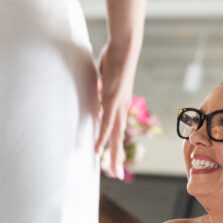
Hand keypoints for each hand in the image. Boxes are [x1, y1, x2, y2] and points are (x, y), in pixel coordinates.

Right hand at [95, 41, 138, 179]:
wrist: (124, 47)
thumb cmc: (115, 57)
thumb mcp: (107, 77)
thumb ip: (103, 86)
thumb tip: (99, 87)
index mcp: (121, 104)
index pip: (118, 129)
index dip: (116, 145)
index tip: (116, 159)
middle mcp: (121, 108)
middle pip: (120, 139)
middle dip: (118, 158)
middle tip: (117, 175)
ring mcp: (118, 107)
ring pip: (116, 137)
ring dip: (114, 156)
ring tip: (113, 172)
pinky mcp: (112, 102)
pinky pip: (105, 125)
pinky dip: (102, 139)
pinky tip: (98, 151)